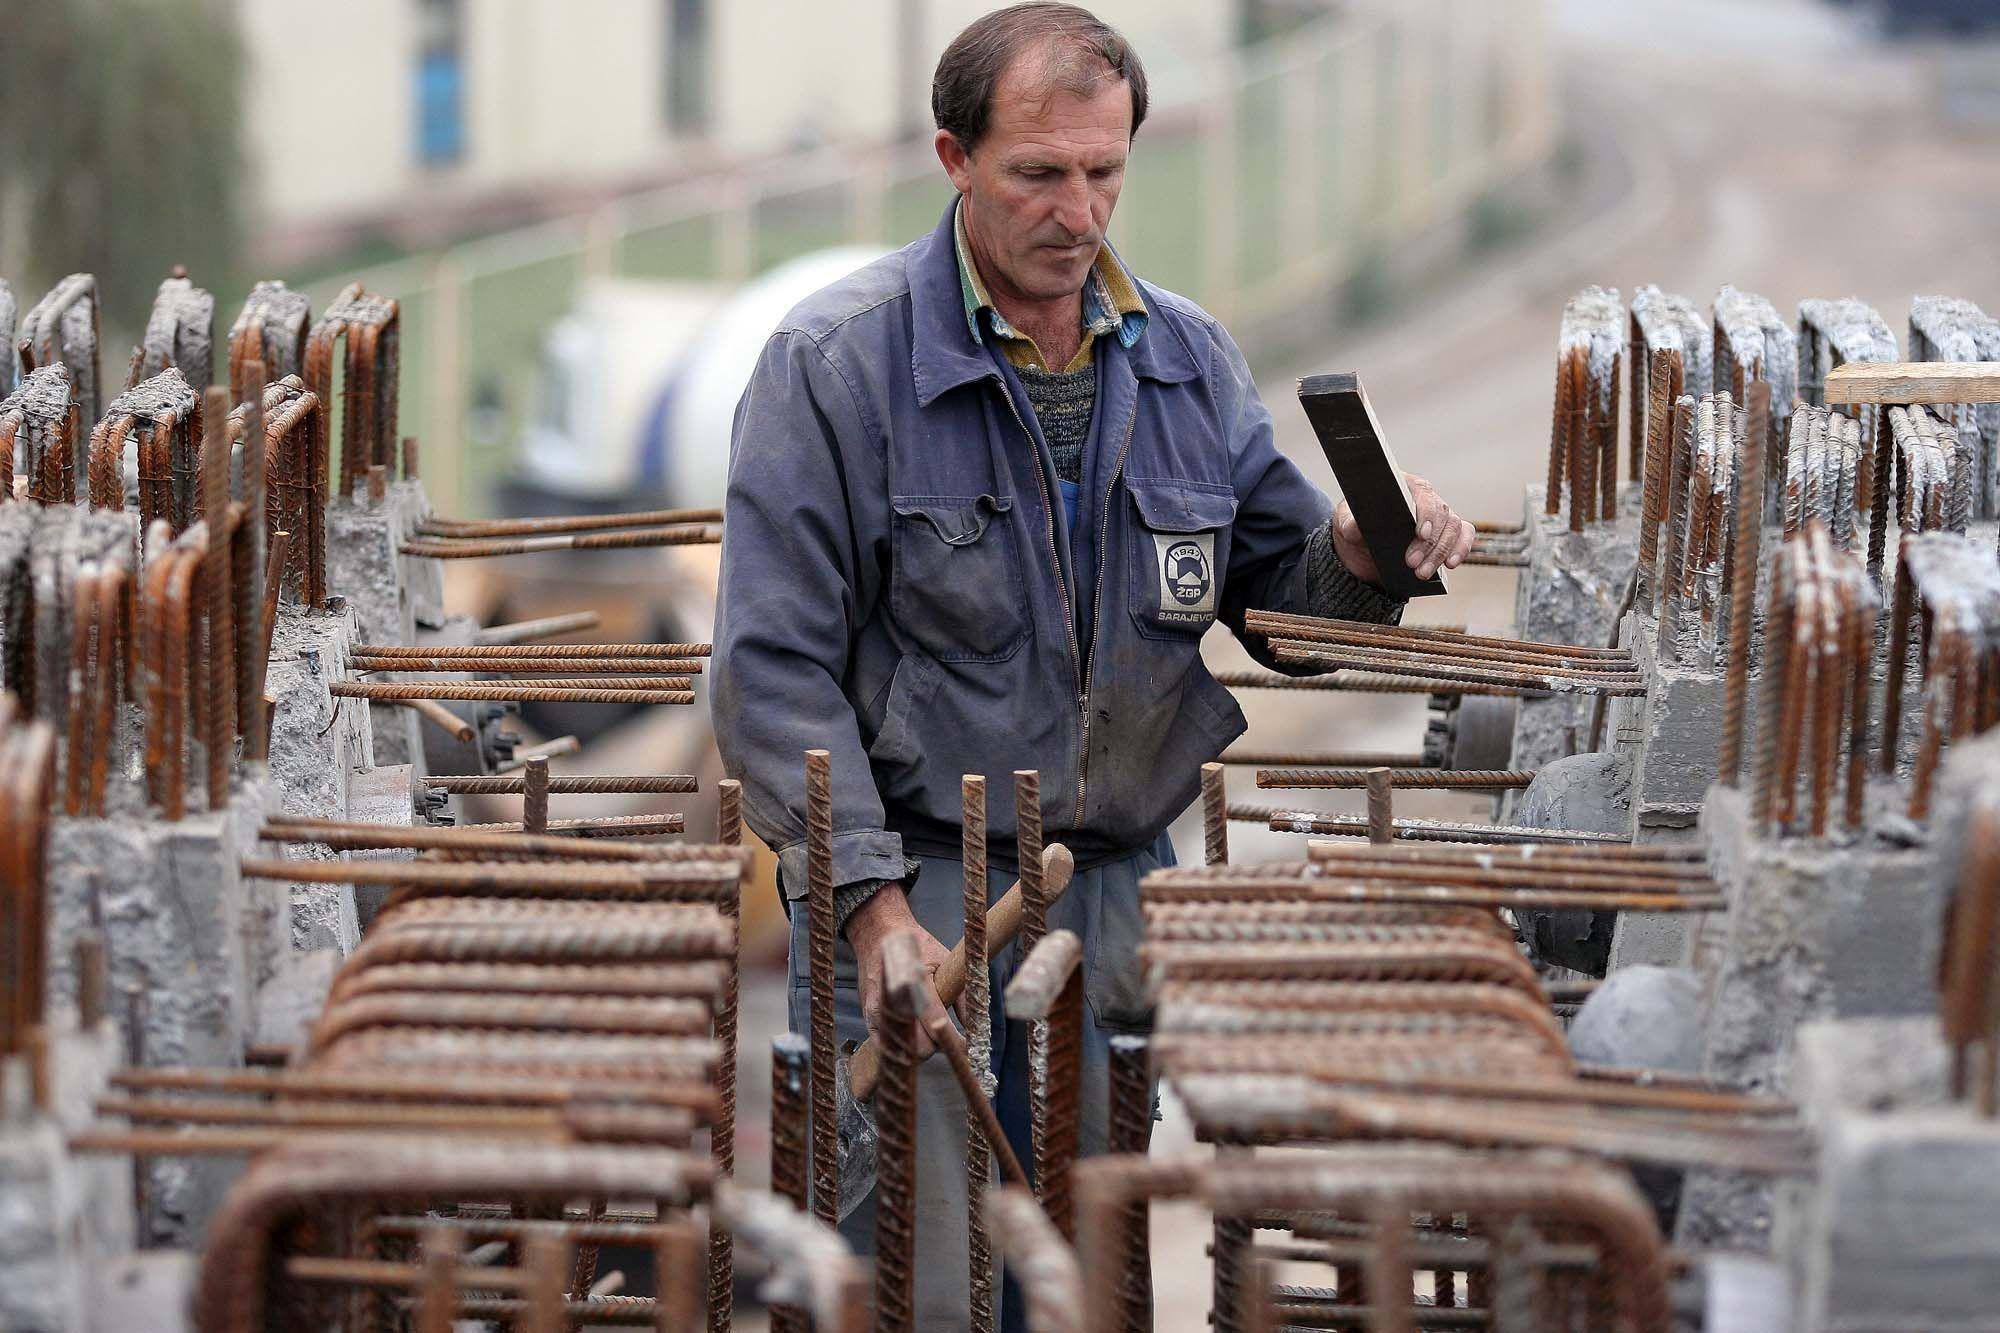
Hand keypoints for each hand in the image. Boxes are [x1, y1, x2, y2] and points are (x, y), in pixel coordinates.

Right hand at [844, 887, 952, 1056]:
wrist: (881, 935)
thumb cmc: (917, 947)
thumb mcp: (946, 963)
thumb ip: (961, 996)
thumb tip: (976, 1025)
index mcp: (916, 981)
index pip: (936, 1023)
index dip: (954, 1040)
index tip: (967, 1047)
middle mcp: (894, 999)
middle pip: (920, 1046)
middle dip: (937, 1045)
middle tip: (948, 1036)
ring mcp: (879, 1011)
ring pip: (903, 1050)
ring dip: (920, 1047)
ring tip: (931, 1033)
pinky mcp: (870, 1017)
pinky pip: (886, 1047)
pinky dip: (901, 1047)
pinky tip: (913, 1038)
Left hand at [1330, 472, 1474, 584]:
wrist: (1362, 549)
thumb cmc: (1356, 526)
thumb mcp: (1345, 525)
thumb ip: (1350, 525)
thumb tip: (1357, 525)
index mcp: (1403, 486)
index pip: (1423, 493)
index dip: (1426, 514)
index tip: (1420, 534)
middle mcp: (1425, 497)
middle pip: (1441, 514)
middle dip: (1429, 543)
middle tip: (1412, 564)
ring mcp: (1439, 515)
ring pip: (1453, 528)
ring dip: (1441, 552)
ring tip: (1422, 573)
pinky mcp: (1446, 533)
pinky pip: (1464, 536)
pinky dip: (1461, 549)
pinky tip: (1451, 564)